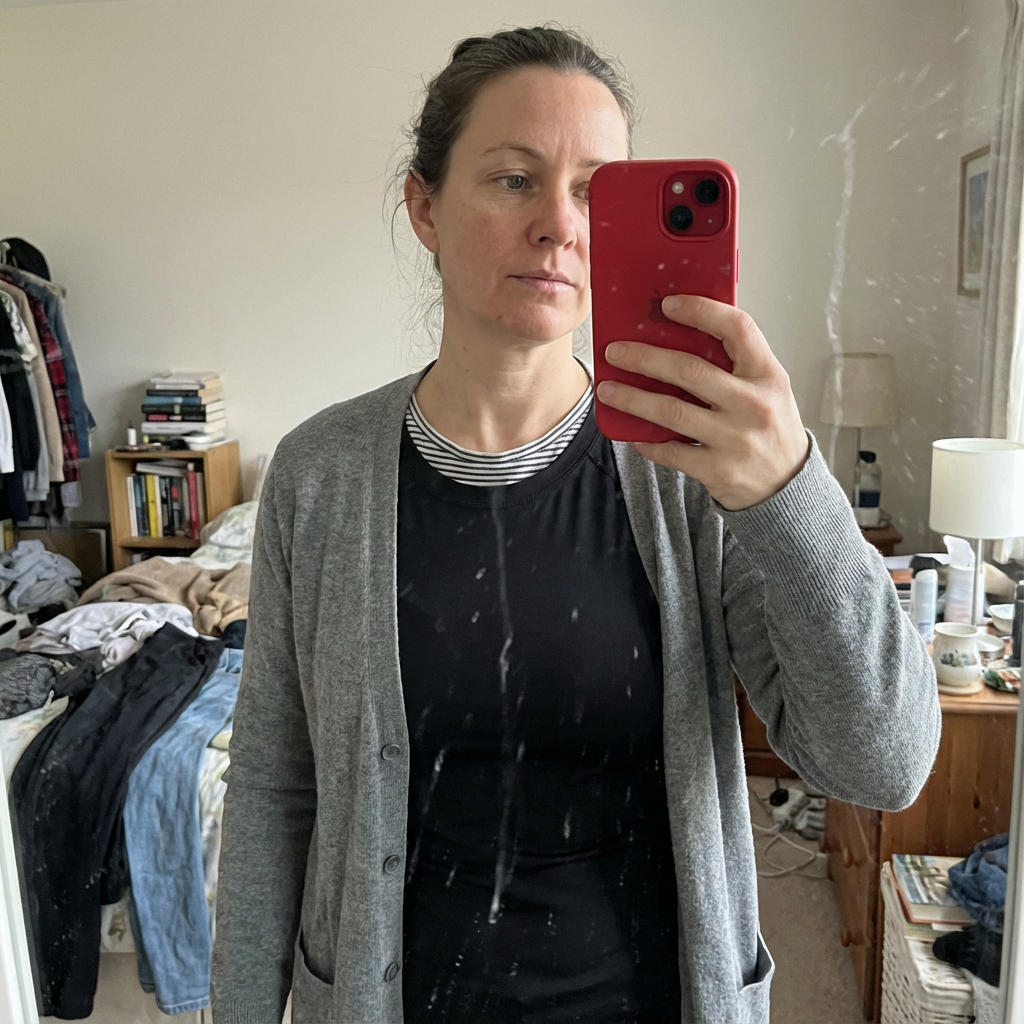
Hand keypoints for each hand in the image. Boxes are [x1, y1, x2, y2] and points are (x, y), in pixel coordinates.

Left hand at [595, 294, 809, 510]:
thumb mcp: (767, 388)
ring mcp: (736, 439)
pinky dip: (646, 440)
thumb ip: (735, 364)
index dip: (701, 311)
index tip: (668, 305)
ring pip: (671, 412)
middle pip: (689, 370)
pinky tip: (633, 433)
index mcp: (767, 375)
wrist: (788, 484)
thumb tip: (677, 335)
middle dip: (644, 358)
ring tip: (607, 390)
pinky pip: (670, 451)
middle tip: (615, 352)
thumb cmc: (769, 427)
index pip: (737, 328)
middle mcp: (754, 405)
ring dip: (632, 399)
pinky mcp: (718, 470)